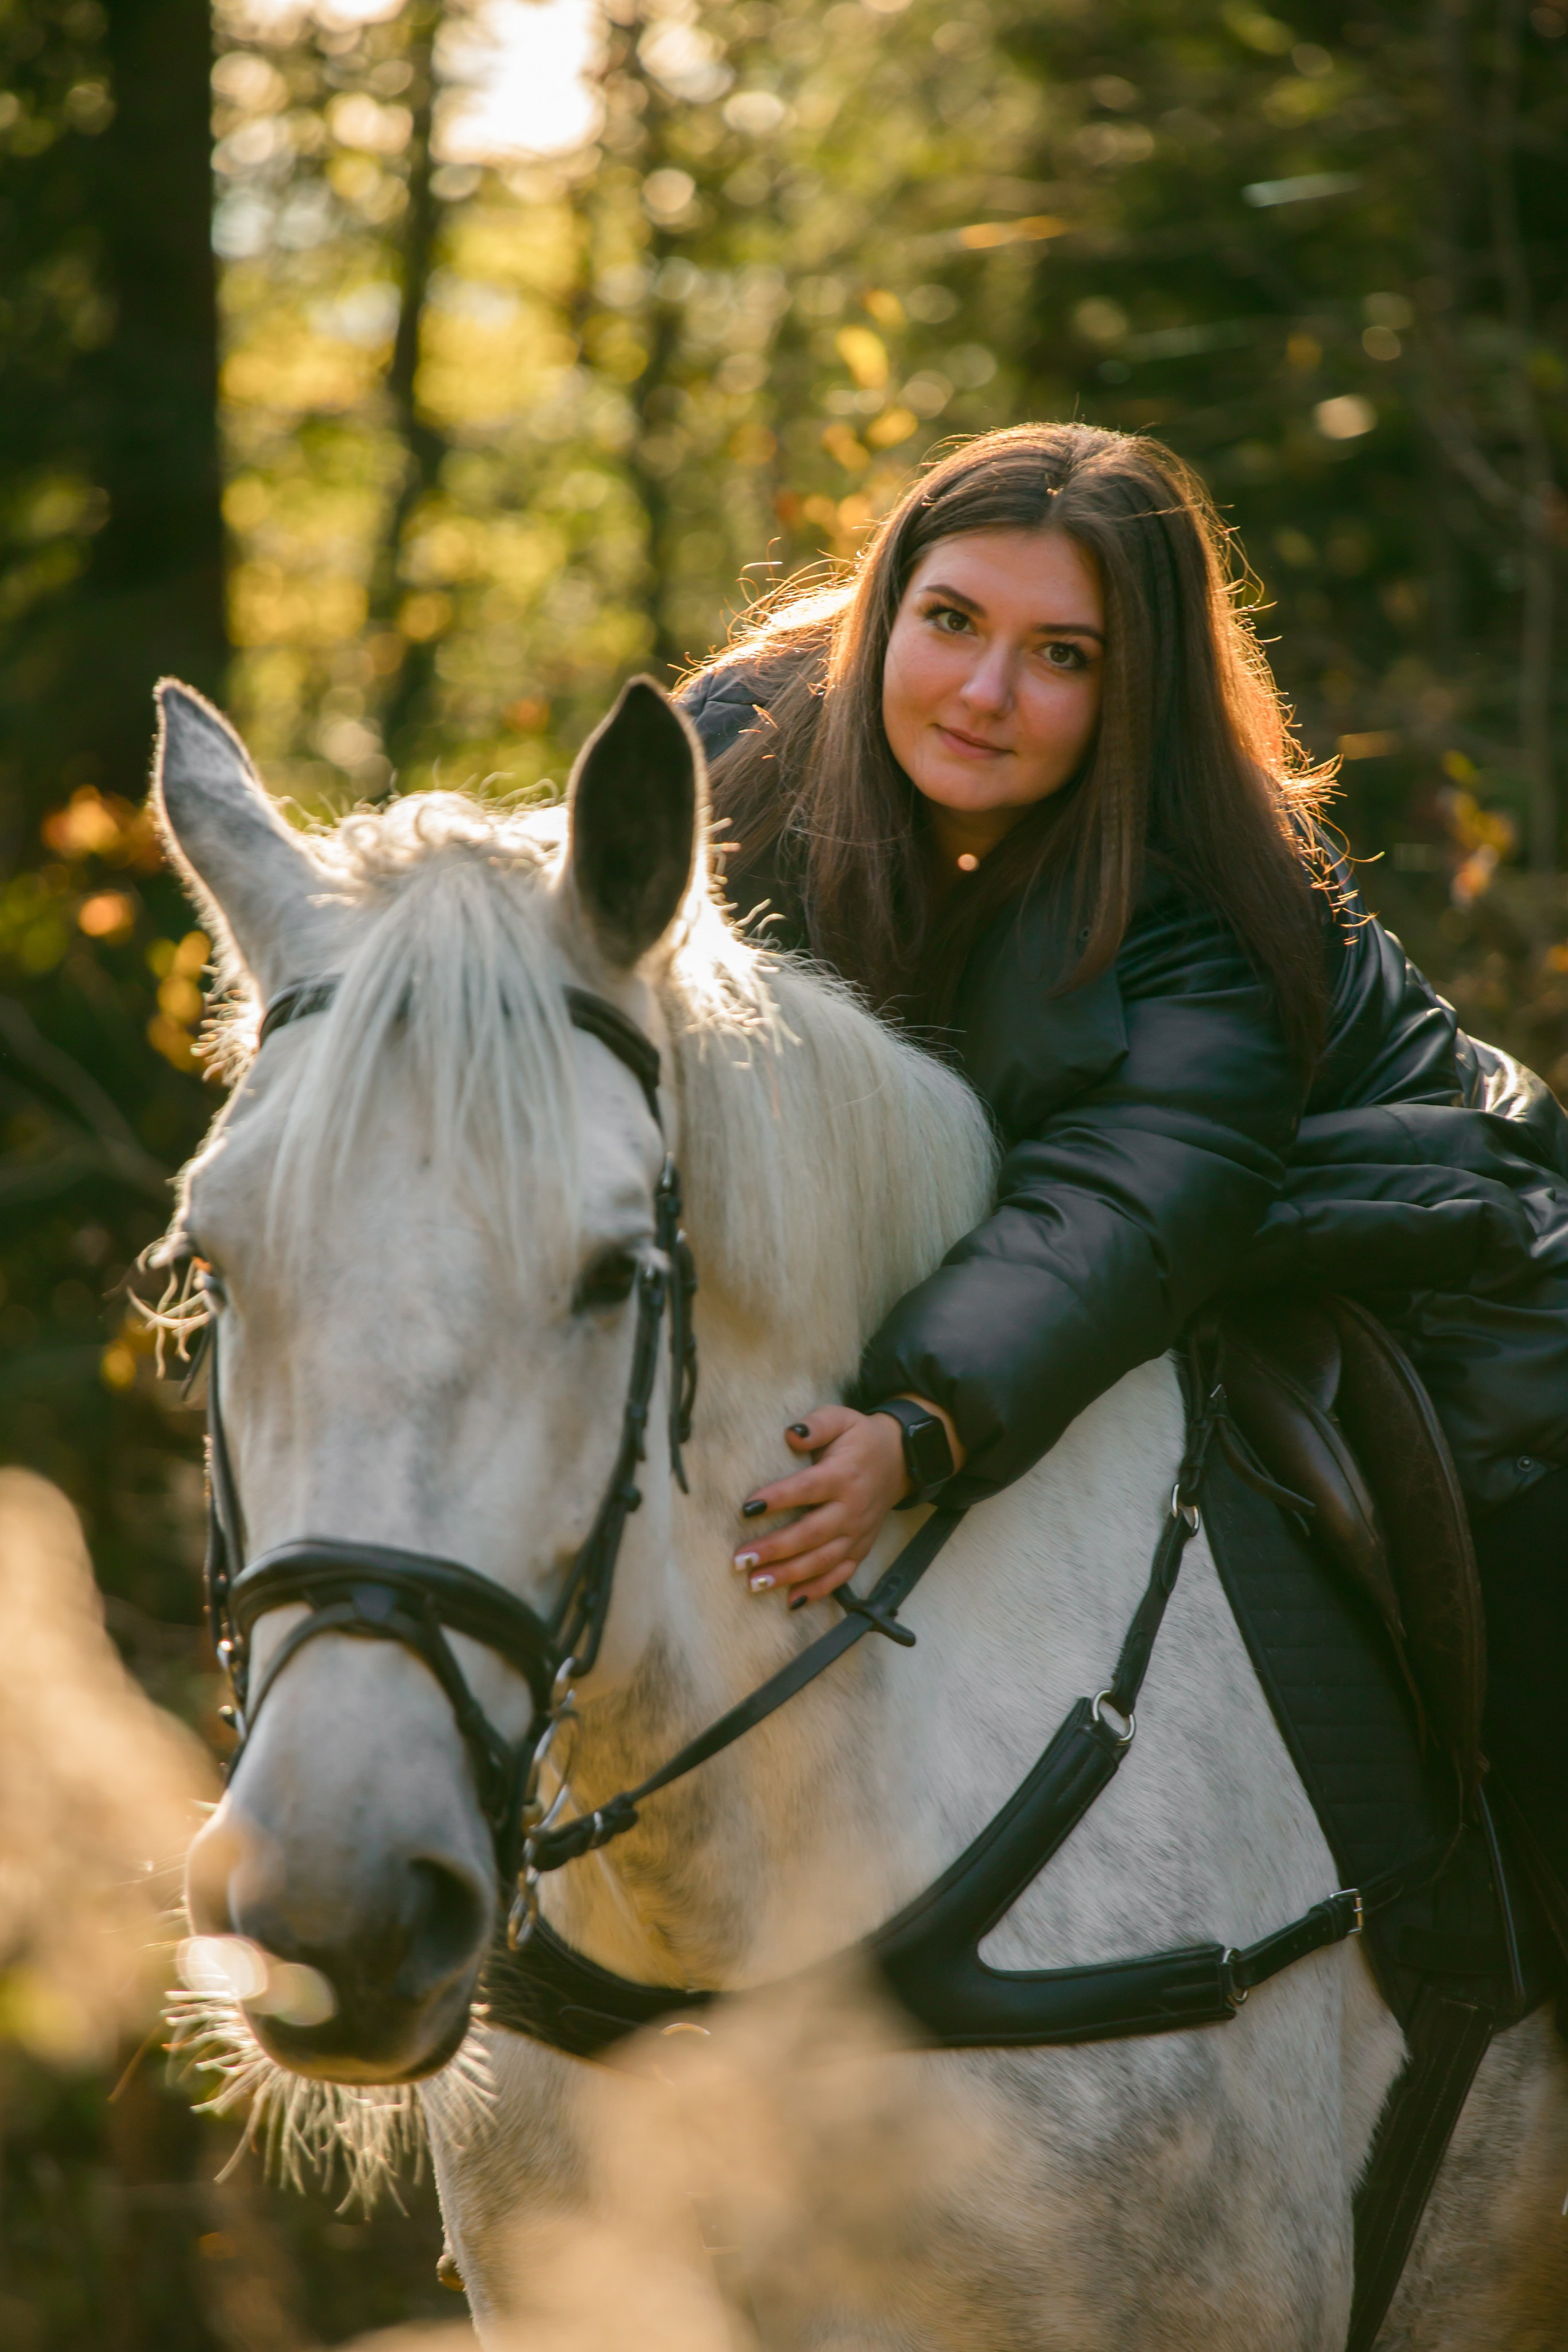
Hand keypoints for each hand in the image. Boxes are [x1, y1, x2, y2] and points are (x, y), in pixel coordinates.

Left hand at [732, 1399, 962, 1608]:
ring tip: (756, 1583)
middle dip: (775, 1549)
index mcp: (843, 1475)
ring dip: (789, 1575)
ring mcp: (858, 1533)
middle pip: (811, 1533)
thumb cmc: (860, 1438)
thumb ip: (816, 1425)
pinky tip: (792, 1601)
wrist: (901, 1459)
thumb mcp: (841, 1418)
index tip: (747, 1508)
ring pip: (823, 1560)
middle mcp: (852, 1508)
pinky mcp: (861, 1548)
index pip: (807, 1489)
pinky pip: (841, 1575)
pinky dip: (819, 1590)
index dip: (778, 1498)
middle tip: (741, 1559)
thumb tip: (791, 1434)